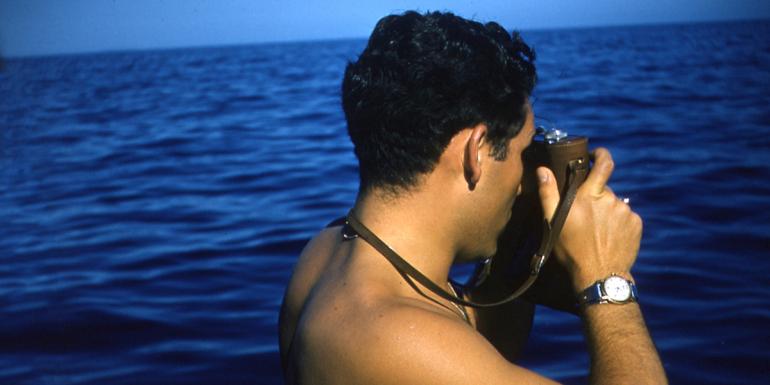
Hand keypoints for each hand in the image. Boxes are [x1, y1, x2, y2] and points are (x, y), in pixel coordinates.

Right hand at [536, 148, 641, 291]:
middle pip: (604, 189)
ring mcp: (625, 211)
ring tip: (597, 231)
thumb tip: (542, 169)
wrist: (600, 275)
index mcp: (589, 196)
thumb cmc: (572, 250)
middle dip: (596, 197)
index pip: (603, 164)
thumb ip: (548, 193)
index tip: (595, 155)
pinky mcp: (636, 224)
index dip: (600, 155)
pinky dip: (618, 222)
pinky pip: (626, 216)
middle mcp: (610, 199)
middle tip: (585, 217)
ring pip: (614, 204)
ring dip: (607, 212)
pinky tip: (609, 236)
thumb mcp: (553, 222)